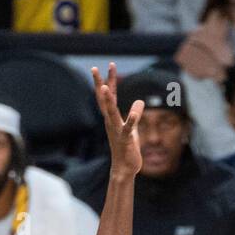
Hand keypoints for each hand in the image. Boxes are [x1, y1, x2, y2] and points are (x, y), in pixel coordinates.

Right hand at [92, 63, 143, 177]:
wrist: (124, 168)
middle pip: (104, 100)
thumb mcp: (133, 127)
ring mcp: (116, 130)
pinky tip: (133, 112)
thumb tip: (140, 101)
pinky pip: (127, 128)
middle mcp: (111, 121)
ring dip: (107, 100)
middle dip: (100, 83)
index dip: (109, 80)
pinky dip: (131, 120)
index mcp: (111, 117)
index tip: (109, 65)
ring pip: (110, 112)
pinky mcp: (125, 139)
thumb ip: (134, 113)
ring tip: (104, 86)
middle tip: (94, 68)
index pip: (109, 95)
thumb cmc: (127, 147)